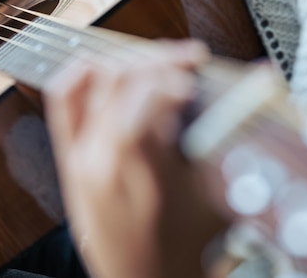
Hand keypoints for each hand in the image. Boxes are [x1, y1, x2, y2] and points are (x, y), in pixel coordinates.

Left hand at [42, 39, 225, 277]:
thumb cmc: (180, 249)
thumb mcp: (210, 194)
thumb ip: (216, 136)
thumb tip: (245, 85)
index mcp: (135, 166)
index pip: (149, 91)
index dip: (177, 72)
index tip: (197, 74)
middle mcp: (97, 155)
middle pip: (119, 76)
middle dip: (157, 58)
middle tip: (186, 58)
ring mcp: (77, 156)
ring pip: (88, 79)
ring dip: (124, 61)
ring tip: (153, 61)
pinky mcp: (68, 160)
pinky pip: (62, 101)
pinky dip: (80, 75)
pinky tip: (102, 66)